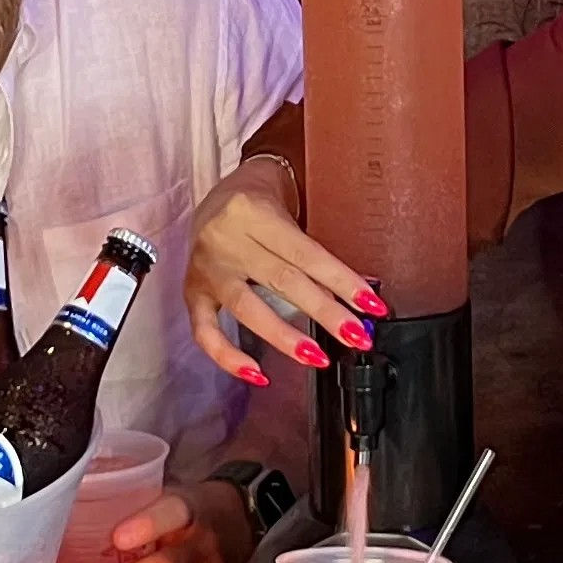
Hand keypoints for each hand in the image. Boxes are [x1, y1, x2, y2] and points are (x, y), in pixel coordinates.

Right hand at [181, 160, 380, 386]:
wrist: (219, 188)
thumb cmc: (262, 199)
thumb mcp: (289, 211)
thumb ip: (314, 251)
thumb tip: (356, 297)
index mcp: (255, 213)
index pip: (306, 254)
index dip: (342, 282)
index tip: (371, 305)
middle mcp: (227, 239)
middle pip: (283, 281)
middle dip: (325, 313)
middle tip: (357, 336)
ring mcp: (207, 268)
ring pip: (248, 308)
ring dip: (286, 338)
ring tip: (317, 357)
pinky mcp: (192, 290)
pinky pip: (205, 331)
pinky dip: (229, 357)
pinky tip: (257, 373)